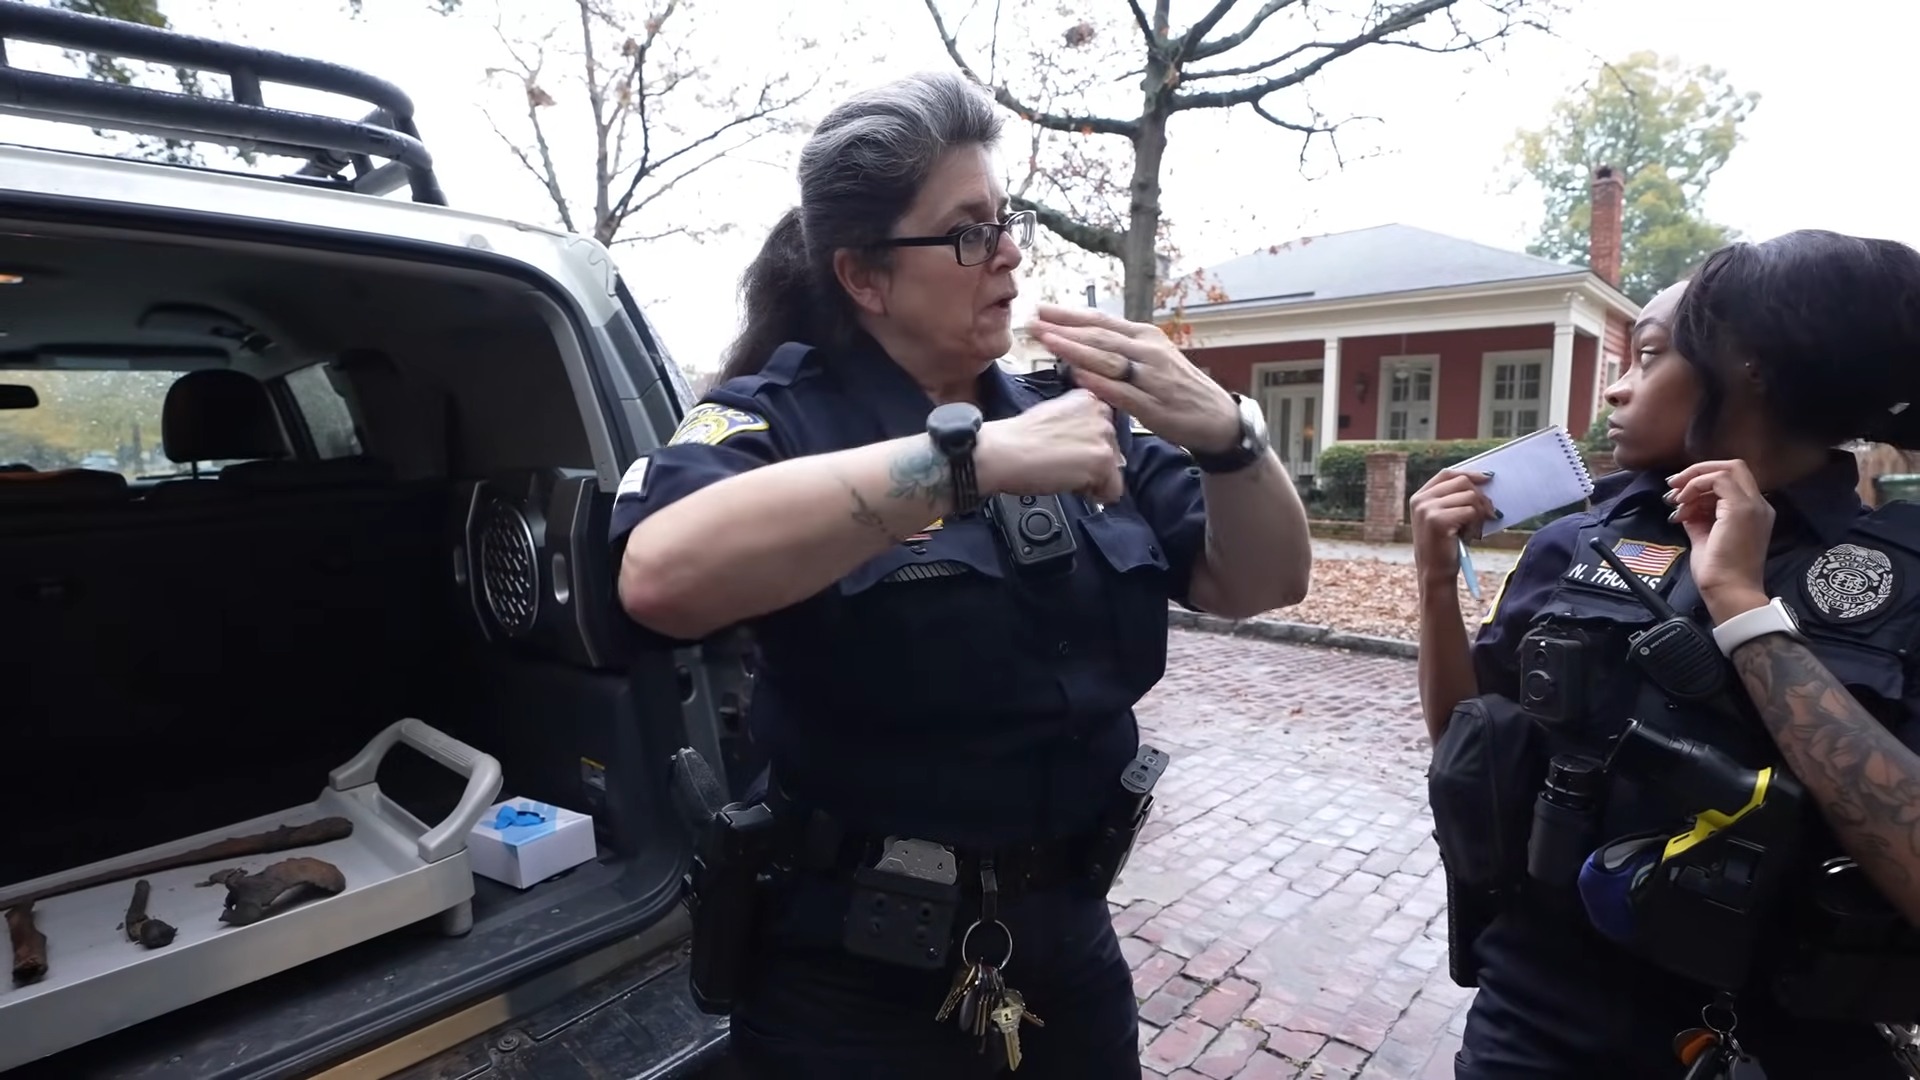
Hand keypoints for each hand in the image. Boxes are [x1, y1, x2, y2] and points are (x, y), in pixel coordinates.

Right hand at [975, 389, 1125, 504]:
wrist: (1003, 452)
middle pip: (1113, 450)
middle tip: (1063, 463)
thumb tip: (1088, 444)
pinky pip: (1113, 490)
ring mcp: (1104, 436)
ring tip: (1064, 472)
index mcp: (1088, 398)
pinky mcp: (1102, 459)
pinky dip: (1095, 496)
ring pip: (1113, 470)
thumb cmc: (1018, 438)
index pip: (1106, 430)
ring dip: (1092, 478)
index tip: (1070, 450)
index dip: (1088, 446)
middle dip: (1092, 462)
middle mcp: (1101, 412)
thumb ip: (1078, 422)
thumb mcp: (1054, 414)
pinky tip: (1071, 484)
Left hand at [1026, 302, 1239, 453]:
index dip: (1068, 315)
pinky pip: (1121, 391)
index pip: (1100, 321)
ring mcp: (1151, 378)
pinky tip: (1077, 374)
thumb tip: (1083, 339)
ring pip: (1107, 359)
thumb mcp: (1152, 358)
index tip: (1040, 309)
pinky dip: (1099, 382)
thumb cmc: (1176, 386)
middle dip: (1062, 328)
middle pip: (1098, 336)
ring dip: (1074, 349)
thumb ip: (1120, 349)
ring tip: (1047, 341)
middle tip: (1032, 323)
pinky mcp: (1153, 406)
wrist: (1215, 417)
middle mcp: (1148, 351)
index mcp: (1145, 336)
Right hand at [1409, 469, 1497, 585]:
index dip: (1469, 473)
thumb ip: (1455, 499)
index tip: (1488, 478)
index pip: (1447, 474)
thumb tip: (1484, 481)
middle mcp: (1420, 500)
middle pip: (1462, 482)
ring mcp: (1427, 509)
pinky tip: (1470, 537)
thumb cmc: (1444, 547)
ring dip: (1479, 515)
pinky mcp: (1438, 520)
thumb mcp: (1445, 518)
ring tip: (1473, 531)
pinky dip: (1476, 525)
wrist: (1435, 574)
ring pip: (1470, 497)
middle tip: (1490, 515)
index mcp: (1419, 497)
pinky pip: (1471, 511)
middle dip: (1481, 498)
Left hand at [1667, 459, 1773, 621]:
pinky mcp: (1741, 509)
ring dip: (1694, 480)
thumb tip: (1683, 506)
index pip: (1731, 481)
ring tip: (1675, 501)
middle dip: (1699, 471)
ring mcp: (1753, 505)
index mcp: (1754, 513)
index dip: (1703, 482)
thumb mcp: (1704, 537)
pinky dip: (1696, 486)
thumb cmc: (1718, 572)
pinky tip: (1682, 505)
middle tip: (1674, 485)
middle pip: (1733, 467)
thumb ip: (1698, 518)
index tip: (1679, 495)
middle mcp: (1759, 505)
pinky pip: (1718, 480)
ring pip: (1727, 469)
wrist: (1728, 591)